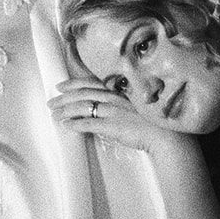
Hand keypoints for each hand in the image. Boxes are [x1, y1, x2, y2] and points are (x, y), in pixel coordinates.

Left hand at [49, 77, 171, 155]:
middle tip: (51, 102)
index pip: (91, 82)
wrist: (168, 135)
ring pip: (82, 107)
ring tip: (53, 115)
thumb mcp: (138, 105)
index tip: (60, 86)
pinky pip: (88, 123)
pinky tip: (65, 126)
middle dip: (64, 98)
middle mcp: (115, 97)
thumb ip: (123, 102)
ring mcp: (113, 110)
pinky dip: (75, 124)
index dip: (73, 84)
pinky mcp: (113, 126)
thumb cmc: (156, 122)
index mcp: (120, 90)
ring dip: (65, 110)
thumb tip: (107, 106)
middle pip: (83, 94)